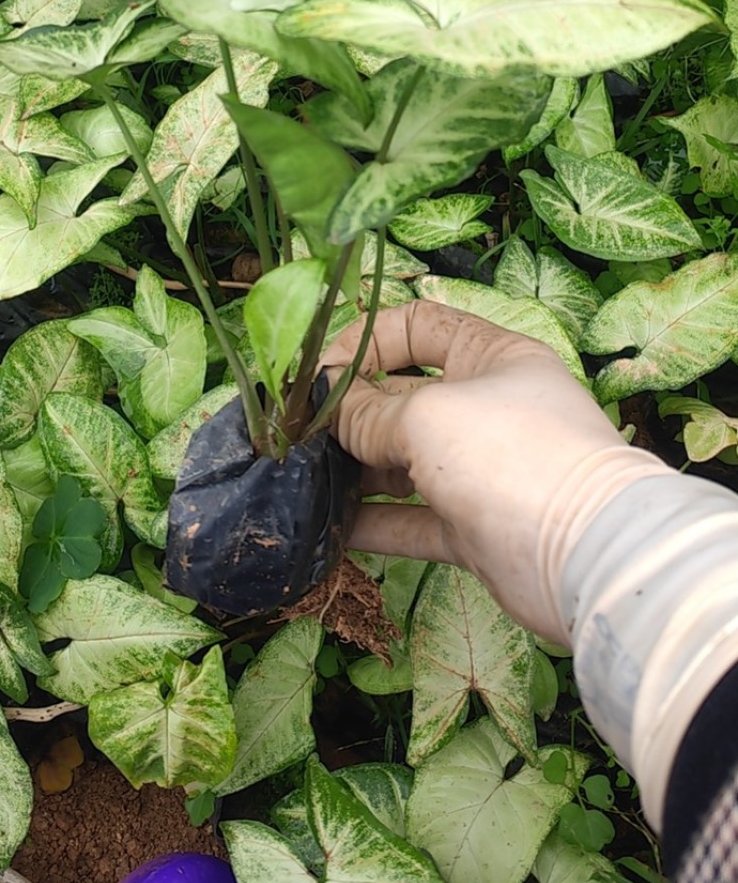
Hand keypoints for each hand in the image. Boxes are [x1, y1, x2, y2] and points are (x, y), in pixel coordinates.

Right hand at [323, 301, 666, 643]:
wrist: (584, 555)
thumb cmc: (511, 456)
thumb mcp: (428, 415)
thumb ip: (370, 413)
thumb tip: (331, 412)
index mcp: (491, 357)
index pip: (418, 327)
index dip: (364, 341)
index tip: (317, 373)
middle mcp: (487, 408)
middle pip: (404, 397)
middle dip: (350, 411)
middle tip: (297, 433)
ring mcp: (481, 471)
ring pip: (404, 462)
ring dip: (354, 468)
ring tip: (302, 476)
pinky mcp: (474, 529)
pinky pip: (412, 521)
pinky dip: (373, 524)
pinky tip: (327, 527)